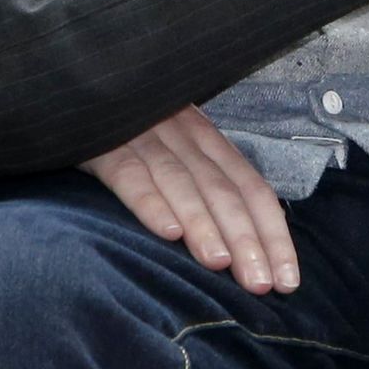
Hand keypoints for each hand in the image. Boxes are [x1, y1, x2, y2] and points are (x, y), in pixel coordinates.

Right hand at [80, 108, 295, 294]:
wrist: (81, 83)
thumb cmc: (130, 129)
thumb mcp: (174, 148)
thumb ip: (203, 186)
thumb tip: (238, 252)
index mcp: (206, 139)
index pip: (251, 188)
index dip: (273, 234)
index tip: (287, 280)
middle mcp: (184, 136)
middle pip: (223, 190)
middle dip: (246, 239)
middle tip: (261, 284)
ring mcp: (144, 137)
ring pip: (182, 183)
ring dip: (204, 224)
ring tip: (220, 263)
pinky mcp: (104, 144)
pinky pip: (130, 174)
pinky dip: (151, 202)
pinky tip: (167, 231)